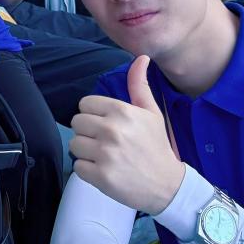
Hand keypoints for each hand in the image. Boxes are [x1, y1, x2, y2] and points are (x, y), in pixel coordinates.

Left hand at [70, 56, 185, 214]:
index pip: (84, 104)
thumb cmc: (157, 146)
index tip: (107, 125)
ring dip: (86, 152)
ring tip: (105, 156)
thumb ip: (139, 85)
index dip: (94, 115)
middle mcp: (111, 130)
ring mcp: (105, 154)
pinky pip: (78, 166)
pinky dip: (88, 170)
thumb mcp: (152, 113)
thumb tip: (141, 57)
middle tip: (106, 142)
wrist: (168, 186)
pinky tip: (105, 170)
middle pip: (76, 123)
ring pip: (75, 144)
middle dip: (88, 132)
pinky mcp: (100, 176)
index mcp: (122, 111)